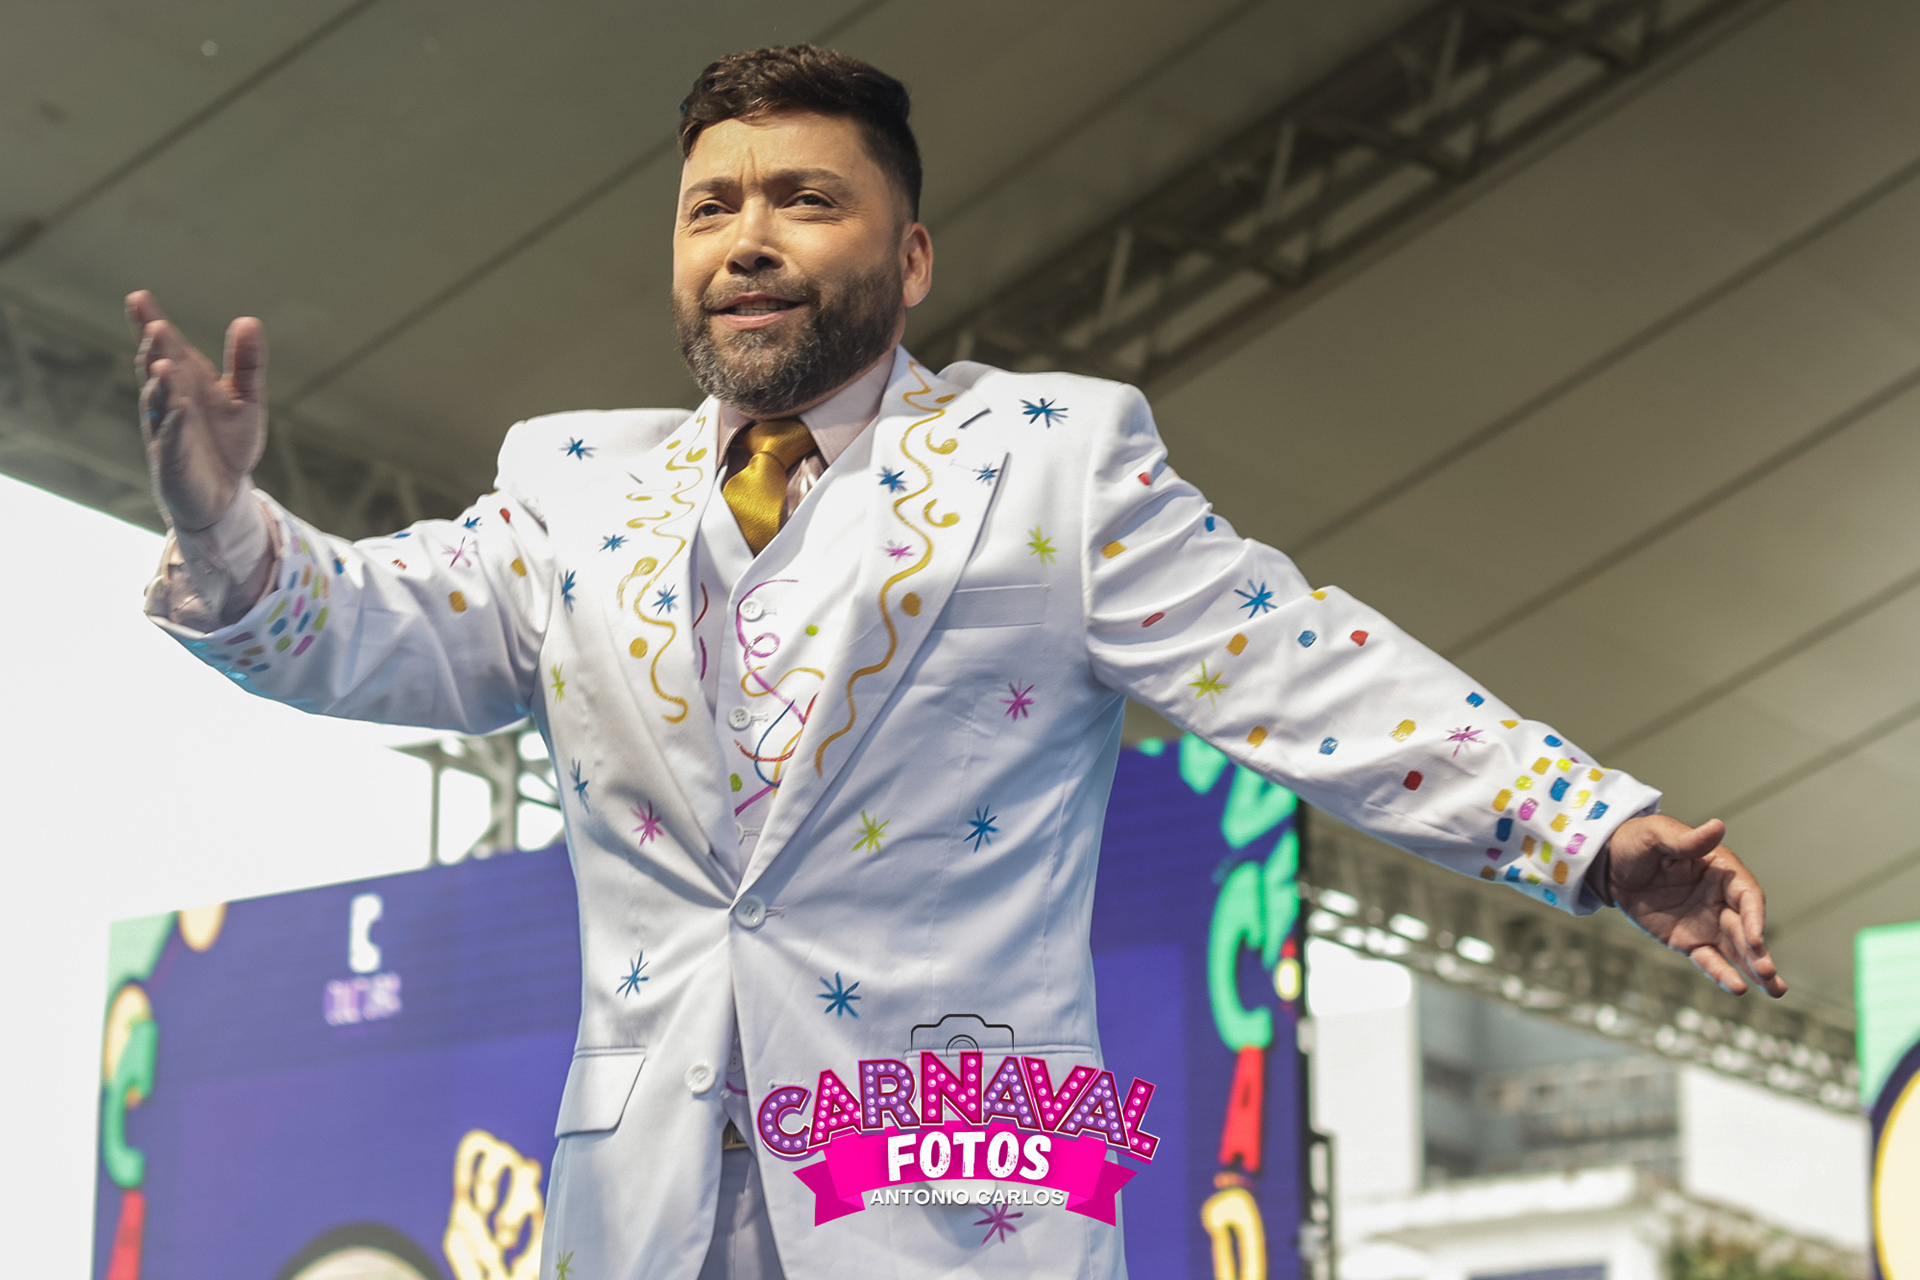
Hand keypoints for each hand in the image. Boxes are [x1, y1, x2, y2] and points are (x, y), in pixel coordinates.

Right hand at [128, 290, 266, 531]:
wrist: (225, 493)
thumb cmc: (228, 441)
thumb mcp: (247, 398)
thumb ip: (247, 363)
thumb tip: (249, 321)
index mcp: (186, 381)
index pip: (165, 347)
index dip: (149, 322)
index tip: (139, 297)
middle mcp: (169, 400)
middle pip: (157, 369)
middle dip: (156, 349)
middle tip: (157, 326)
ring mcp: (166, 429)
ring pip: (158, 403)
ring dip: (160, 384)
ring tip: (164, 364)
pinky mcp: (173, 460)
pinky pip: (171, 439)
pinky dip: (174, 424)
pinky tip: (179, 408)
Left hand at [1604, 815, 1785, 996]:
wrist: (1608, 865)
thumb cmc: (1636, 842)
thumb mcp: (1657, 835)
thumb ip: (1688, 840)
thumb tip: (1718, 826)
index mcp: (1721, 870)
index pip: (1747, 895)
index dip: (1754, 917)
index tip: (1755, 939)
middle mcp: (1721, 899)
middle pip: (1746, 928)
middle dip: (1760, 951)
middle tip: (1770, 973)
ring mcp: (1707, 922)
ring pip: (1736, 949)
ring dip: (1755, 969)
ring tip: (1776, 990)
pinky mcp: (1689, 941)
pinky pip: (1709, 959)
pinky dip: (1722, 973)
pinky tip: (1737, 988)